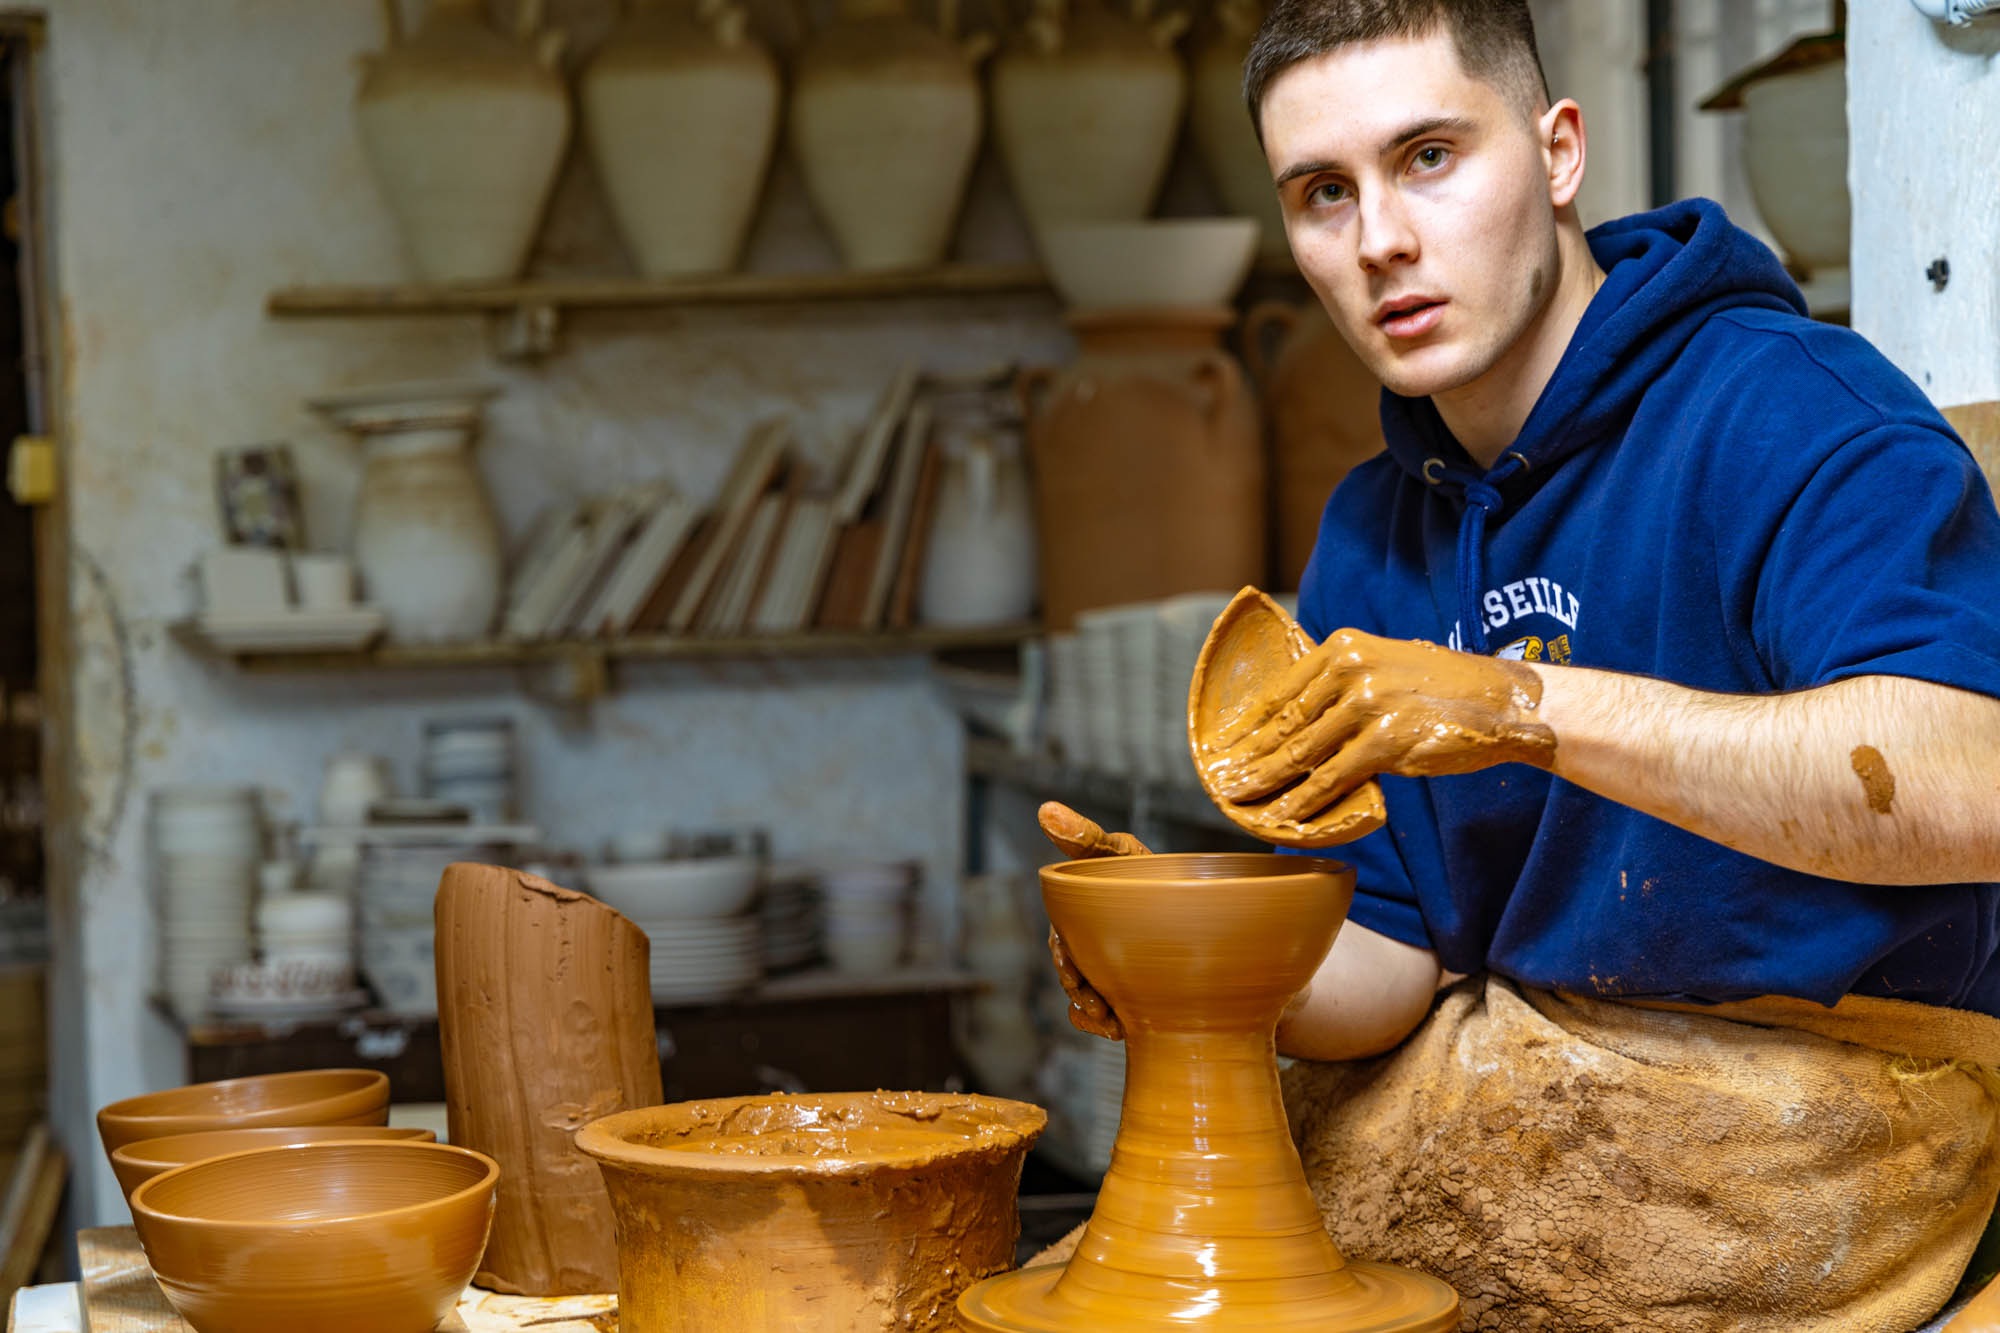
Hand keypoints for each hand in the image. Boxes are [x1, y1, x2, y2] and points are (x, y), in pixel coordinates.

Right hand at [1037, 802, 1145, 1040]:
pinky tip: (1120, 1032)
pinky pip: (1106, 1021)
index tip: (1072, 968)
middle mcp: (1089, 950)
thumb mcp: (1120, 852)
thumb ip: (1085, 837)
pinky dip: (1104, 1028)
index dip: (1063, 957)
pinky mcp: (1130, 998)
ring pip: (1085, 1003)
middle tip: (1097, 1004)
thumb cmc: (1151, 873)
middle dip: (1079, 992)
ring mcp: (1109, 975)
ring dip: (1090, 1015)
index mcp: (1079, 919)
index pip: (1061, 940)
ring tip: (1111, 1023)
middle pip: (1074, 976)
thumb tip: (1046, 809)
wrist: (1202, 906)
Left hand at [1198, 628, 1556, 822]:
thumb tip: (1297, 713)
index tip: (1225, 747)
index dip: (1248, 724)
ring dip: (1266, 782)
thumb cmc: (1444, 688)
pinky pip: (1332, 778)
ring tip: (1240, 799)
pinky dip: (1304, 801)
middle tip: (1221, 781)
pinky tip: (1284, 817)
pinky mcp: (1386, 742)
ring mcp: (1368, 705)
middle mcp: (1351, 669)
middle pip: (1285, 722)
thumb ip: (1344, 681)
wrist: (1505, 703)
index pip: (1281, 691)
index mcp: (1344, 647)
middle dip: (1249, 757)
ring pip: (1301, 752)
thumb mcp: (1387, 664)